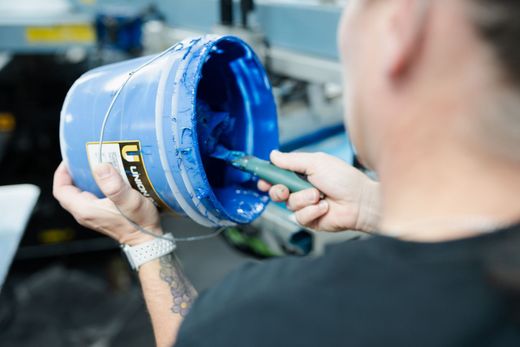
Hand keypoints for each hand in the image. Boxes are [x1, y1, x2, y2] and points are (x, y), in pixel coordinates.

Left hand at [53, 162, 160, 245]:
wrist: (147, 239)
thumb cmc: (139, 224)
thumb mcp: (130, 201)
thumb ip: (114, 186)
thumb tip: (100, 167)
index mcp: (86, 209)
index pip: (60, 190)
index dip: (61, 173)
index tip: (70, 160)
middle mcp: (85, 213)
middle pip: (68, 191)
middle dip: (72, 174)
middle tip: (83, 159)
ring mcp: (92, 215)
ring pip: (78, 194)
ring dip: (83, 179)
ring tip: (96, 165)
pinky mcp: (101, 215)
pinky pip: (89, 198)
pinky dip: (93, 186)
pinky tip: (107, 179)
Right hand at [258, 151, 380, 231]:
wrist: (360, 201)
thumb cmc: (343, 179)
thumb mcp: (316, 163)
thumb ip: (292, 160)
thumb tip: (272, 155)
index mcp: (303, 172)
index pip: (279, 174)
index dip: (268, 176)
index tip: (261, 177)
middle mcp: (302, 189)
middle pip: (277, 191)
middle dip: (277, 190)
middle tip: (284, 189)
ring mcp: (306, 205)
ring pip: (289, 204)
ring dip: (303, 199)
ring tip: (319, 195)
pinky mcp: (310, 220)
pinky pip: (300, 217)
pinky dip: (311, 211)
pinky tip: (324, 207)